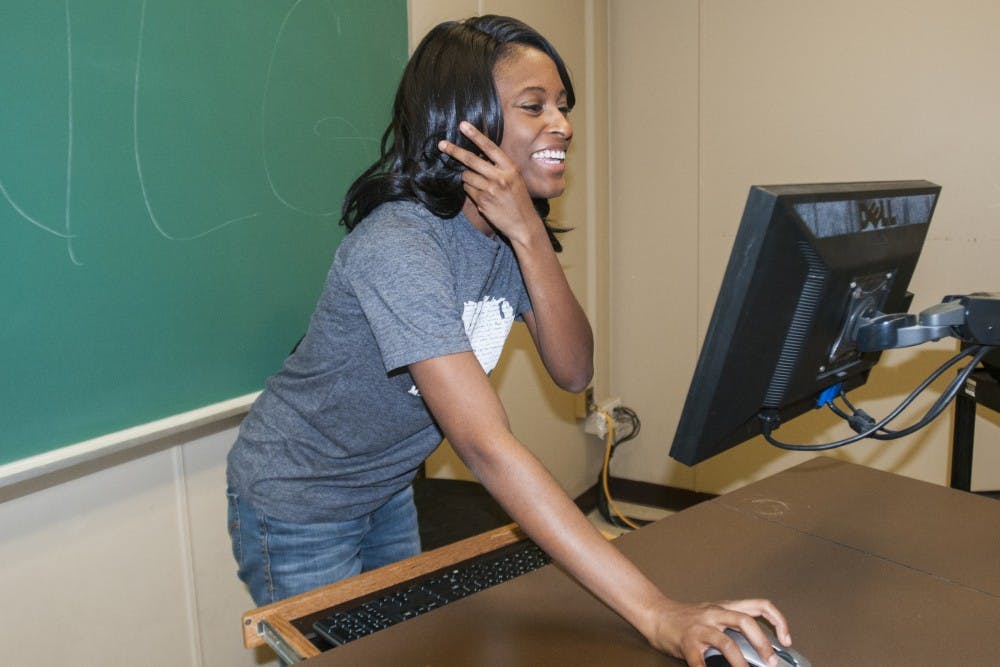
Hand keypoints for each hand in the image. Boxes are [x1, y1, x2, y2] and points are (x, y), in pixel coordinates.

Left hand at [437, 121, 543, 244]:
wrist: (523, 224)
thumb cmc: (519, 199)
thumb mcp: (515, 178)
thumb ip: (500, 167)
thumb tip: (478, 155)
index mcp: (510, 168)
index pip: (490, 147)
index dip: (475, 135)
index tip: (463, 125)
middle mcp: (500, 177)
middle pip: (471, 160)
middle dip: (454, 151)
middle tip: (442, 144)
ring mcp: (490, 190)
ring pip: (467, 176)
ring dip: (466, 177)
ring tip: (478, 182)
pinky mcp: (482, 202)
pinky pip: (468, 190)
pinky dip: (469, 189)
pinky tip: (480, 194)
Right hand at [647, 598, 791, 666]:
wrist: (655, 613)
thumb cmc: (686, 618)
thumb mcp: (712, 615)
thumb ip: (732, 625)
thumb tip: (759, 649)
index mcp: (725, 608)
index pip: (759, 605)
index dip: (778, 621)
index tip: (786, 640)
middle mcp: (715, 614)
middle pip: (746, 622)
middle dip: (763, 644)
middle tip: (771, 662)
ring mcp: (700, 627)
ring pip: (726, 642)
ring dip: (740, 663)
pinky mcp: (687, 642)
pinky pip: (699, 660)